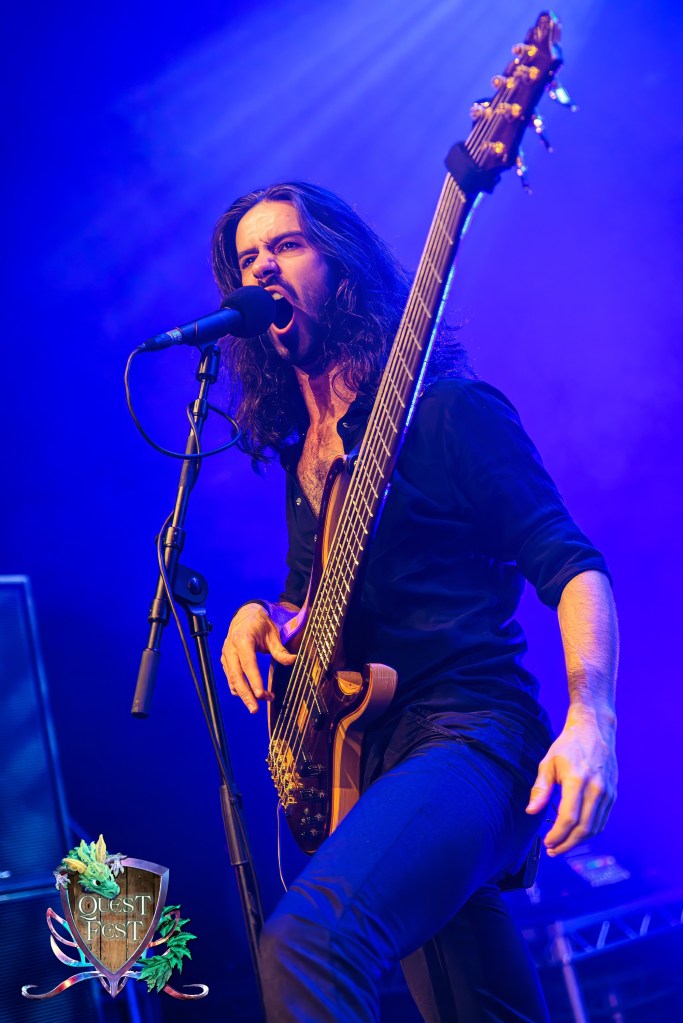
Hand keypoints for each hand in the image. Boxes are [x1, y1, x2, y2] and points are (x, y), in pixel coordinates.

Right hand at [221, 603, 294, 713]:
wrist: (245, 616)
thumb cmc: (260, 624)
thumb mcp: (273, 634)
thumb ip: (280, 650)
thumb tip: (293, 660)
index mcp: (242, 639)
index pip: (248, 664)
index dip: (254, 680)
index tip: (261, 694)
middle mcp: (230, 648)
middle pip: (236, 676)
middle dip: (246, 695)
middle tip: (255, 709)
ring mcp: (226, 656)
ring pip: (232, 680)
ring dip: (244, 694)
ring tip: (260, 703)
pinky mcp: (226, 661)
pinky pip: (231, 678)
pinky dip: (239, 689)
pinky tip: (251, 695)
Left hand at [526, 705, 616, 855]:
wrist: (594, 731)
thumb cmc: (567, 747)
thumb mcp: (548, 763)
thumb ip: (540, 789)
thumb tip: (531, 811)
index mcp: (578, 781)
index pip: (569, 818)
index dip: (558, 835)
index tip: (547, 843)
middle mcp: (596, 789)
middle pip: (584, 828)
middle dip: (567, 844)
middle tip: (553, 851)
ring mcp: (608, 793)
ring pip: (595, 828)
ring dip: (578, 841)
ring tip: (562, 845)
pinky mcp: (613, 795)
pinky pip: (602, 820)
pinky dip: (589, 831)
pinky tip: (576, 834)